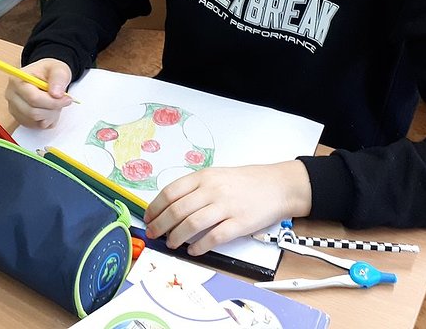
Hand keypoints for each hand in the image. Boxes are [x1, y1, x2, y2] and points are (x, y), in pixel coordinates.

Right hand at [5, 58, 72, 127]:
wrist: (44, 76)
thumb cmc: (49, 72)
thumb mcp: (58, 69)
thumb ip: (58, 78)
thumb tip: (56, 94)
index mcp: (17, 80)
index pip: (34, 98)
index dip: (53, 102)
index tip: (67, 99)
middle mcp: (11, 95)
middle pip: (33, 112)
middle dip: (52, 109)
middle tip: (63, 101)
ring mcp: (14, 108)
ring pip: (36, 120)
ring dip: (51, 115)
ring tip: (55, 103)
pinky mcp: (19, 118)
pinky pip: (36, 126)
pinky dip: (47, 120)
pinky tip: (49, 109)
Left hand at [143, 160, 311, 255]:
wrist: (277, 185)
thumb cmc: (245, 182)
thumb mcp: (216, 175)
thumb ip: (195, 188)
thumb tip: (170, 206)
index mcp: (204, 177)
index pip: (170, 192)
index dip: (155, 207)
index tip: (149, 217)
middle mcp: (212, 190)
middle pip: (177, 210)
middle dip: (160, 225)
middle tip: (153, 234)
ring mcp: (226, 207)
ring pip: (192, 224)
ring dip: (177, 237)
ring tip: (171, 243)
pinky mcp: (239, 223)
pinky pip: (214, 237)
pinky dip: (200, 246)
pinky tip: (193, 251)